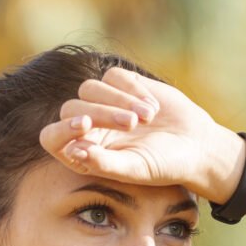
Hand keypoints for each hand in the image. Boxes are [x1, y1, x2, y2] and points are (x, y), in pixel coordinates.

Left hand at [38, 66, 238, 195]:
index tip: (86, 125)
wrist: (194, 145)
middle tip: (132, 125)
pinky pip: (113, 76)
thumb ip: (103, 163)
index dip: (62, 129)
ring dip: (119, 100)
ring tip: (146, 118)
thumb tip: (74, 150)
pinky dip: (133, 89)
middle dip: (103, 113)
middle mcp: (87, 126)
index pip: (51, 137)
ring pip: (89, 88)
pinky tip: (152, 108)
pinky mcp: (121, 84)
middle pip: (72, 108)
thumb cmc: (162, 165)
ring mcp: (102, 102)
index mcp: (82, 152)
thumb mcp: (134, 169)